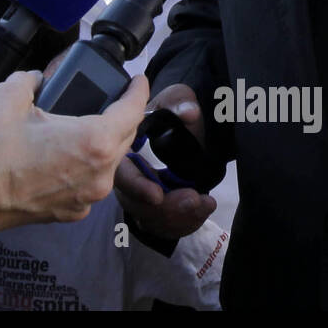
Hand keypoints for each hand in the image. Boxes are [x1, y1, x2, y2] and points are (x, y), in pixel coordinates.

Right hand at [0, 70, 150, 239]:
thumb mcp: (7, 96)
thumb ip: (30, 80)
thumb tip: (36, 80)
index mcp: (93, 142)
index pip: (132, 111)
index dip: (137, 90)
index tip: (137, 79)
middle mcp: (97, 176)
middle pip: (125, 138)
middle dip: (122, 115)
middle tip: (111, 95)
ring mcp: (83, 199)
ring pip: (107, 163)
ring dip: (102, 141)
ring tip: (82, 121)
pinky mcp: (65, 213)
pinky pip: (87, 183)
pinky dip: (83, 165)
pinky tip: (61, 151)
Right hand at [114, 83, 216, 240]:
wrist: (184, 131)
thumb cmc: (172, 113)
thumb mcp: (176, 100)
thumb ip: (180, 102)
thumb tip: (189, 113)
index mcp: (123, 151)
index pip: (121, 174)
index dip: (136, 186)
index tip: (158, 194)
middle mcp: (125, 178)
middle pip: (136, 204)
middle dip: (166, 207)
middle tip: (194, 198)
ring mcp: (138, 198)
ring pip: (152, 219)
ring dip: (180, 216)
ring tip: (205, 203)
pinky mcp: (153, 212)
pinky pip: (165, 226)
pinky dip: (186, 223)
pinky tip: (203, 209)